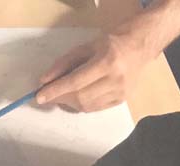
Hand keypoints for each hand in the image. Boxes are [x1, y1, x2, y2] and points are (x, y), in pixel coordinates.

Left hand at [36, 34, 153, 112]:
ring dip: (68, 102)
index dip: (55, 91)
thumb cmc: (110, 43)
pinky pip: (95, 108)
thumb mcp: (85, 47)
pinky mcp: (122, 100)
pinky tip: (76, 96)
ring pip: (86, 106)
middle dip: (60, 98)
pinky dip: (81, 105)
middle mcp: (115, 80)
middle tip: (47, 95)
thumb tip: (45, 81)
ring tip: (62, 94)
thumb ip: (63, 63)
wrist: (140, 46)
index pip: (75, 82)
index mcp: (106, 62)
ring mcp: (120, 92)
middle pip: (80, 97)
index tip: (39, 96)